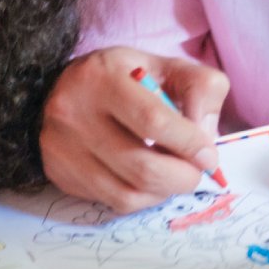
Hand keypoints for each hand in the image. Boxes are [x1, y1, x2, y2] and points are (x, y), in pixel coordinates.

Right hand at [40, 47, 228, 213]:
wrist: (66, 88)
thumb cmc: (125, 78)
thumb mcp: (166, 66)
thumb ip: (200, 89)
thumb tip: (206, 140)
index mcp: (103, 78)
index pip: (152, 120)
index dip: (188, 143)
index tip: (208, 156)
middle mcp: (74, 113)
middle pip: (141, 166)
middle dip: (182, 177)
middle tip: (196, 172)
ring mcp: (62, 148)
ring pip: (128, 193)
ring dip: (164, 192)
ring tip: (175, 177)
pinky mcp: (60, 173)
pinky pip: (112, 202)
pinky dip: (142, 199)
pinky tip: (150, 183)